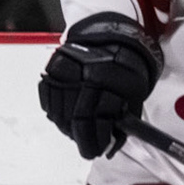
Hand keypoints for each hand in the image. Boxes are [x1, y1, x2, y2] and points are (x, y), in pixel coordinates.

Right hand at [38, 12, 163, 158]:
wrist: (109, 35)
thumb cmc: (125, 65)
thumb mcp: (135, 91)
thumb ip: (124, 119)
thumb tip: (111, 145)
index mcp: (106, 78)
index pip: (97, 119)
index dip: (98, 139)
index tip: (99, 150)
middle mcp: (81, 73)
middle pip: (75, 119)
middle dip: (83, 139)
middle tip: (88, 148)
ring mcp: (62, 72)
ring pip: (59, 114)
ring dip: (69, 128)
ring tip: (79, 132)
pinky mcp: (51, 70)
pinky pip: (48, 102)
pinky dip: (57, 114)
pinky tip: (67, 117)